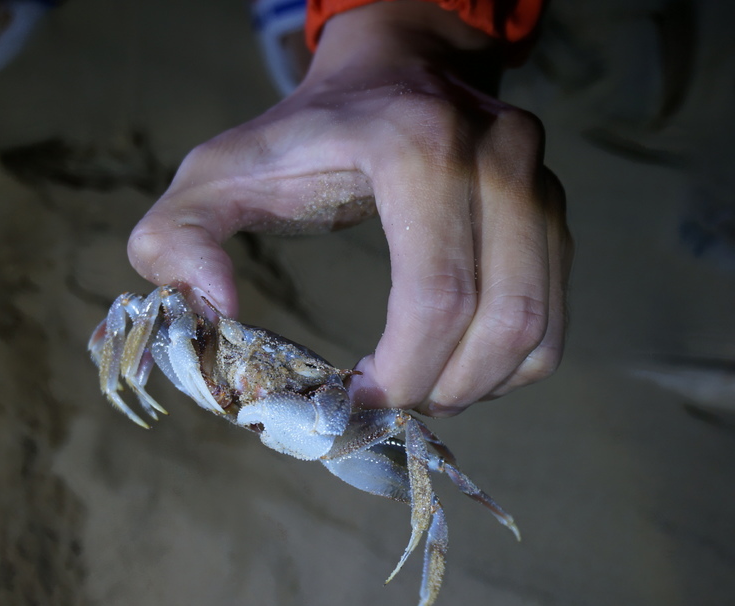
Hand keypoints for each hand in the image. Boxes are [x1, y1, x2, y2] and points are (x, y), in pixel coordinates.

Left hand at [127, 1, 571, 415]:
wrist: (396, 69)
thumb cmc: (305, 132)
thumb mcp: (218, 171)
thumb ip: (178, 237)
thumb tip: (217, 315)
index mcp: (418, 146)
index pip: (436, 292)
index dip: (402, 371)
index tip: (355, 399)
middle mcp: (498, 160)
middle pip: (499, 321)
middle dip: (440, 389)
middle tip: (387, 408)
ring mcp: (540, 185)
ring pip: (535, 329)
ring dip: (477, 385)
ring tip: (420, 389)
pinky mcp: (556, 214)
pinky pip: (554, 321)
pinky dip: (509, 366)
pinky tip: (455, 364)